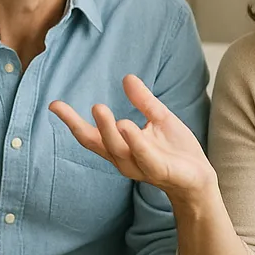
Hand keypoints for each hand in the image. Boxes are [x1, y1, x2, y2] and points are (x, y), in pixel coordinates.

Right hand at [49, 74, 215, 202]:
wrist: (199, 178)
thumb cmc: (176, 150)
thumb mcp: (159, 118)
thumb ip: (143, 101)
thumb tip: (127, 77)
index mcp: (121, 146)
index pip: (91, 135)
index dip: (72, 121)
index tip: (54, 105)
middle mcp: (125, 159)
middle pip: (98, 143)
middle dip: (81, 126)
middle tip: (65, 107)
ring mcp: (141, 166)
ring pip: (118, 150)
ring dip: (107, 129)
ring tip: (98, 108)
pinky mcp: (160, 171)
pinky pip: (145, 157)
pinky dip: (135, 142)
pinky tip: (128, 126)